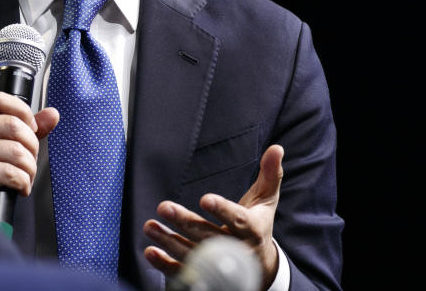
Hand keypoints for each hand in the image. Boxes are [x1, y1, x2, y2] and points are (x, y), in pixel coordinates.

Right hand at [0, 92, 58, 212]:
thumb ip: (24, 128)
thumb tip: (52, 114)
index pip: (0, 99)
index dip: (23, 113)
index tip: (30, 131)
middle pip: (13, 125)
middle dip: (31, 148)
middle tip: (29, 163)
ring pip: (15, 151)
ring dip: (29, 169)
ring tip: (25, 178)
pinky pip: (9, 172)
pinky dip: (23, 183)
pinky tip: (19, 189)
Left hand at [143, 144, 283, 289]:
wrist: (261, 267)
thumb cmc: (258, 225)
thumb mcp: (266, 201)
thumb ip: (270, 174)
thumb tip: (276, 148)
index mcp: (253, 230)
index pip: (238, 220)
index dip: (222, 210)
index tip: (205, 199)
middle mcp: (236, 250)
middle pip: (209, 237)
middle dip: (185, 222)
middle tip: (164, 208)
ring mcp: (219, 266)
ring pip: (192, 255)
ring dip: (169, 241)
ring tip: (149, 226)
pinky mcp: (205, 277)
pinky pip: (184, 273)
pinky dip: (166, 265)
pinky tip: (150, 251)